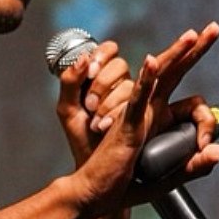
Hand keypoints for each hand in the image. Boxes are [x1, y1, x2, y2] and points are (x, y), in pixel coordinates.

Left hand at [54, 38, 135, 165]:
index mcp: (105, 80)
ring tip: (98, 124)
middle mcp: (123, 87)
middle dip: (101, 84)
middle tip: (90, 106)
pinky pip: (143, 93)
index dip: (99, 57)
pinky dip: (146, 79)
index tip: (88, 73)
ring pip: (127, 86)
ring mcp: (135, 102)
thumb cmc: (82, 140)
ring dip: (109, 104)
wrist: (90, 167)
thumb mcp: (67, 108)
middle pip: (119, 66)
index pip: (108, 51)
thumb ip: (69, 81)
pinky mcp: (140, 117)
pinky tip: (151, 63)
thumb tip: (83, 59)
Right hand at [65, 22, 218, 217]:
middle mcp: (151, 109)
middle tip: (214, 28)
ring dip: (176, 54)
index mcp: (161, 119)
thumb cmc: (126, 186)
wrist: (97, 195)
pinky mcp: (127, 124)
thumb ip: (195, 167)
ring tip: (194, 35)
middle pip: (175, 72)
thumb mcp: (169, 180)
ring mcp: (138, 113)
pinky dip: (146, 80)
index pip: (194, 105)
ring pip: (159, 76)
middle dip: (195, 49)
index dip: (207, 124)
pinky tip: (152, 62)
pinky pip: (138, 97)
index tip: (208, 148)